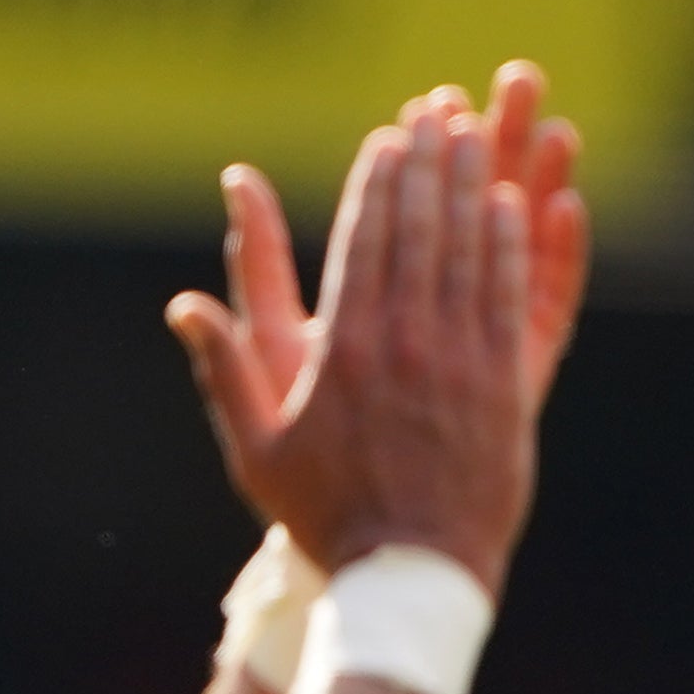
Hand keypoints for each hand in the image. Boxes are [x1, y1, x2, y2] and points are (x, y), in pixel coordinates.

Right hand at [163, 65, 589, 589]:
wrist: (408, 576)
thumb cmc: (328, 519)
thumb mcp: (256, 450)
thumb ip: (222, 369)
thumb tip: (182, 305)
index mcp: (341, 352)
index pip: (360, 243)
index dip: (377, 184)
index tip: (387, 140)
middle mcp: (401, 345)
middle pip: (416, 233)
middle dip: (427, 167)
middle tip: (437, 116)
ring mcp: (456, 363)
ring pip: (465, 254)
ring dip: (470, 188)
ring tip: (474, 140)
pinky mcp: (502, 387)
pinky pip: (505, 299)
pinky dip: (507, 247)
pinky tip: (511, 207)